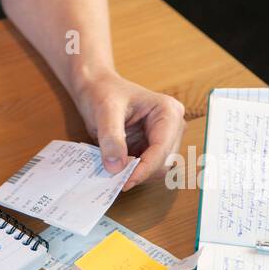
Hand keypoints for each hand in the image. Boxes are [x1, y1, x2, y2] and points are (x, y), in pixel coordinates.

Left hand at [71, 69, 184, 190]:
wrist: (96, 87)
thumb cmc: (103, 91)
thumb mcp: (105, 111)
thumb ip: (111, 138)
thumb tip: (115, 167)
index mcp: (168, 112)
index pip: (163, 149)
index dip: (144, 169)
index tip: (125, 182)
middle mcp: (172, 126)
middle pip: (164, 162)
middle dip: (141, 172)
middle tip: (115, 178)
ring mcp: (164, 138)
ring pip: (158, 169)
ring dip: (137, 173)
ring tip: (114, 170)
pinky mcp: (152, 147)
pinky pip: (147, 168)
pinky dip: (133, 172)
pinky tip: (117, 167)